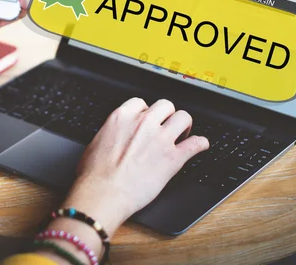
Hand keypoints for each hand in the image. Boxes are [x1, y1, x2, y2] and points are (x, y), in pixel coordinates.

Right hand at [62, 98, 208, 235]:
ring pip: (183, 118)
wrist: (104, 193)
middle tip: (166, 126)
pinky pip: (196, 144)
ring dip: (184, 125)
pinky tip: (200, 145)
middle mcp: (143, 123)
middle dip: (167, 115)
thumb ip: (111, 133)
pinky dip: (201, 144)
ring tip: (182, 134)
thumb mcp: (96, 142)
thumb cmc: (94, 174)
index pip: (141, 102)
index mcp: (122, 117)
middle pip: (165, 105)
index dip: (146, 111)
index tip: (147, 119)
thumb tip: (114, 137)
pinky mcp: (173, 158)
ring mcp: (160, 139)